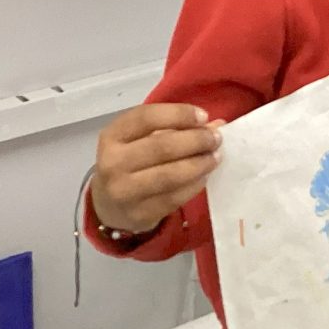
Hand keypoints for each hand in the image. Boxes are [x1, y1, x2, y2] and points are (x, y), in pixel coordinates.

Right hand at [91, 103, 222, 234]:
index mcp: (112, 136)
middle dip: (195, 140)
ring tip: (214, 157)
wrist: (110, 205)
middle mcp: (113, 163)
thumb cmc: (131, 162)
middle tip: (216, 139)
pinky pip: (174, 198)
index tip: (203, 116)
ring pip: (169, 175)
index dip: (178, 114)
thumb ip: (175, 128)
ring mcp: (124, 191)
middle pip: (161, 147)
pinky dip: (195, 185)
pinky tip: (204, 176)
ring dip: (199, 164)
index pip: (146, 118)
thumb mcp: (142, 139)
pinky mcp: (139, 213)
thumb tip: (217, 124)